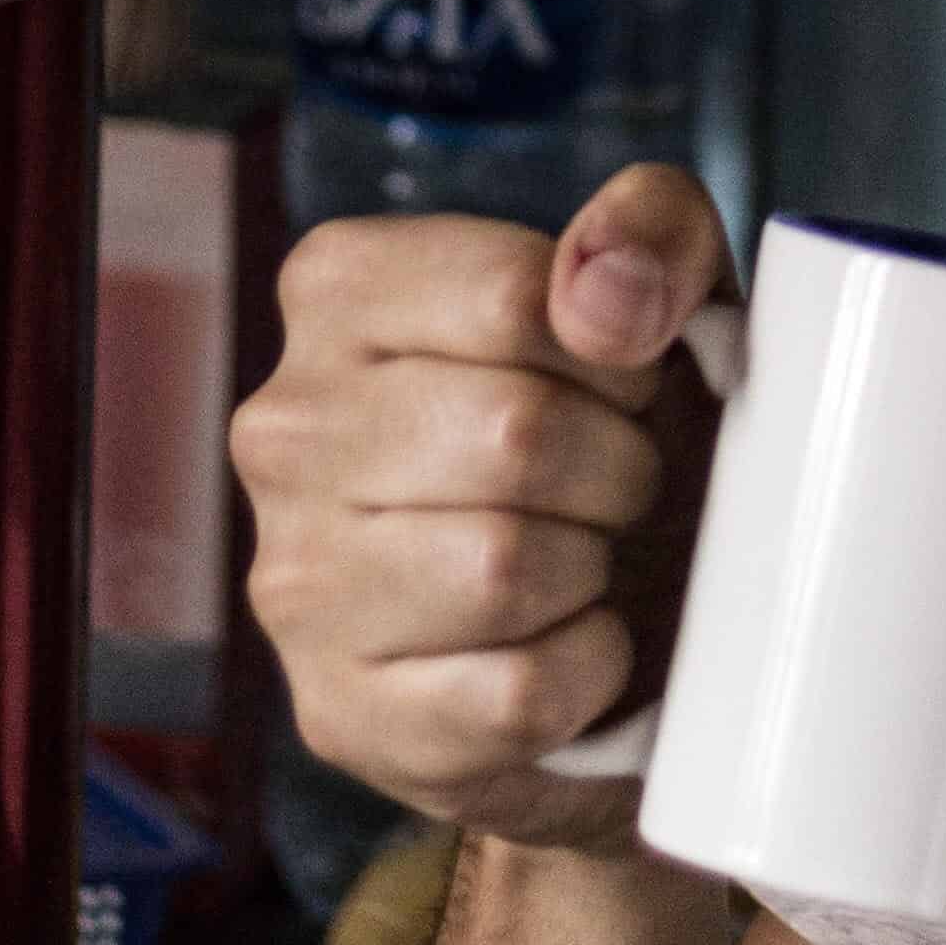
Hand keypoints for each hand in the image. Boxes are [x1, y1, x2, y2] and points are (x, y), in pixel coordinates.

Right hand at [232, 164, 733, 853]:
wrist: (623, 617)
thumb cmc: (625, 426)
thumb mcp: (663, 288)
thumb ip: (650, 227)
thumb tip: (607, 290)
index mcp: (340, 291)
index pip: (514, 295)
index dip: (619, 348)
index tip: (624, 382)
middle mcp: (283, 429)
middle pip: (515, 433)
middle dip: (618, 465)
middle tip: (618, 484)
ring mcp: (293, 582)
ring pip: (504, 568)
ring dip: (594, 569)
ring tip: (586, 556)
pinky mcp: (340, 716)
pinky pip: (517, 694)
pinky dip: (588, 672)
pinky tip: (569, 642)